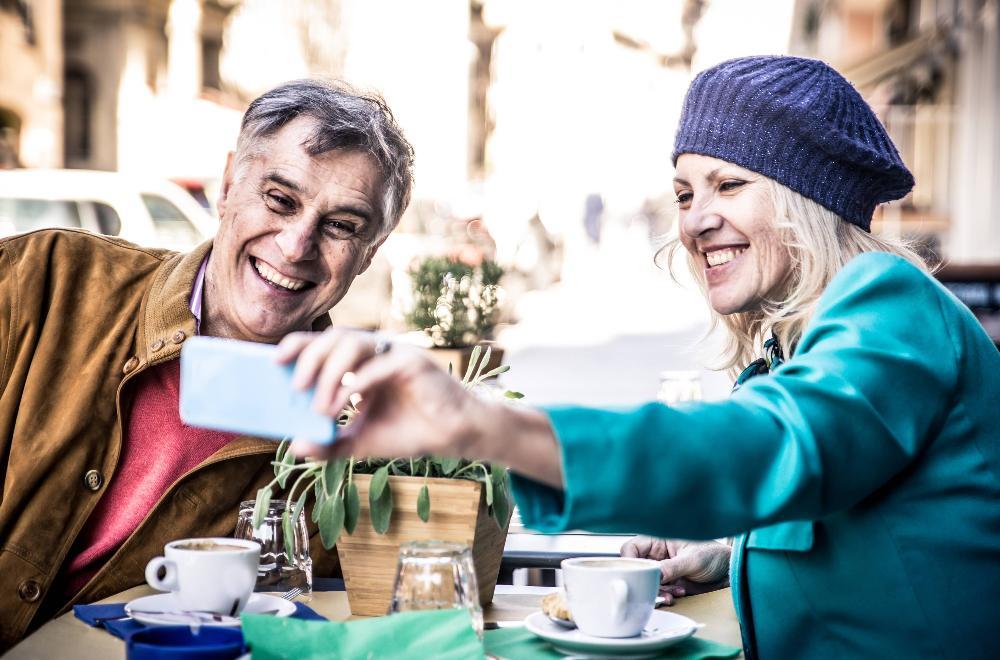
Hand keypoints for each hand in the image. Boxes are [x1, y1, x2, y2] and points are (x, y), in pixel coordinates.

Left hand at [276, 329, 565, 487]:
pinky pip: (379, 364)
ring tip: (320, 403)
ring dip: (331, 370)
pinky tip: (343, 404)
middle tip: (294, 386)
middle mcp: (375, 352)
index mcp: (360, 364)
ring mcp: (394, 354)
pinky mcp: (414, 362)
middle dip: (310, 358)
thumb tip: (295, 446)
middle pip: (334, 337)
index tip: (273, 360)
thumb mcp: (361, 441)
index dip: (298, 346)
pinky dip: (357, 382)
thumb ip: (329, 444)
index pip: (323, 344)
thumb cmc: (411, 431)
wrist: (455, 437)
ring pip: (354, 343)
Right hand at [621, 537, 729, 604]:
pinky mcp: (669, 585)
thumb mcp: (693, 559)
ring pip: (645, 583)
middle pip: (636, 569)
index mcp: (658, 541)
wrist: (730, 574)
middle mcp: (657, 555)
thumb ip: (672, 567)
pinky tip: (678, 594)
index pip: (631, 549)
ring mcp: (662, 571)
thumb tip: (653, 574)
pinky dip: (665, 596)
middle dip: (645, 580)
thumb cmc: (715, 555)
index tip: (637, 573)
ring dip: (657, 590)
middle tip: (657, 587)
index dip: (629, 561)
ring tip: (674, 592)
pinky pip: (657, 592)